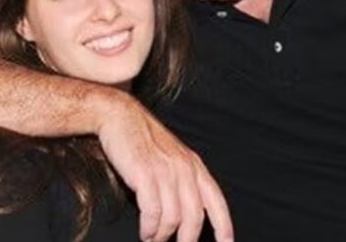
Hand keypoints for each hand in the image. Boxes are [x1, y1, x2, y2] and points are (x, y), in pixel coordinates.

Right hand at [97, 93, 233, 241]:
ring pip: (173, 218)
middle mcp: (184, 169)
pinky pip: (153, 212)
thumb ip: (183, 182)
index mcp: (194, 166)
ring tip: (153, 240)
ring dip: (162, 236)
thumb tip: (189, 215)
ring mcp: (165, 171)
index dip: (224, 226)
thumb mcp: (173, 158)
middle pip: (195, 217)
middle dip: (187, 240)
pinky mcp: (145, 174)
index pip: (216, 201)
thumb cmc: (144, 141)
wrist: (121, 117)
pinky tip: (146, 232)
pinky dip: (150, 228)